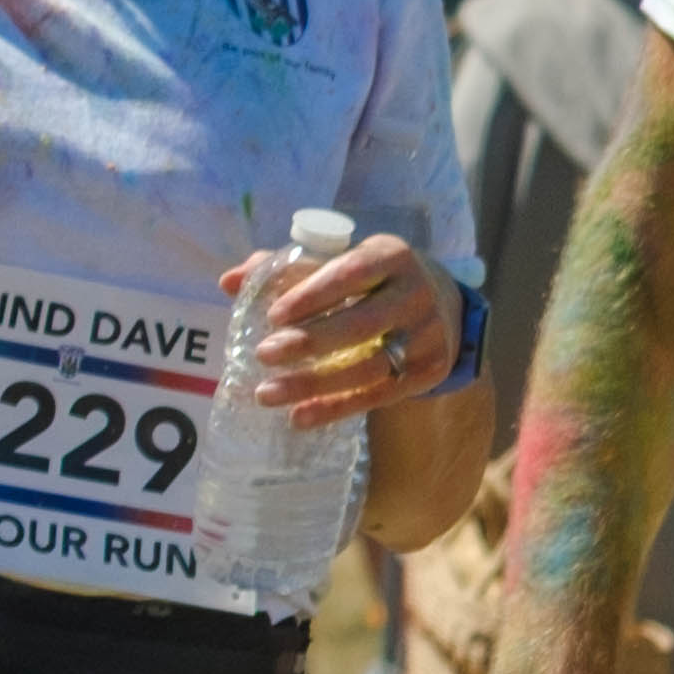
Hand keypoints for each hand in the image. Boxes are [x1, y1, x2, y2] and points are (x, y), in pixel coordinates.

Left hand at [229, 226, 456, 426]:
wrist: (444, 306)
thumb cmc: (374, 280)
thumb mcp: (342, 262)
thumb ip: (286, 270)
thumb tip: (229, 282)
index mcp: (392, 256)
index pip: (351, 273)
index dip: (313, 295)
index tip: (273, 315)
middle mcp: (416, 294)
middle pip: (360, 324)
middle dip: (308, 342)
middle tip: (263, 355)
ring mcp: (427, 336)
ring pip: (367, 366)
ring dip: (314, 384)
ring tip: (267, 394)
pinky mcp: (429, 371)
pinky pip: (379, 394)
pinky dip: (337, 408)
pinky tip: (300, 416)